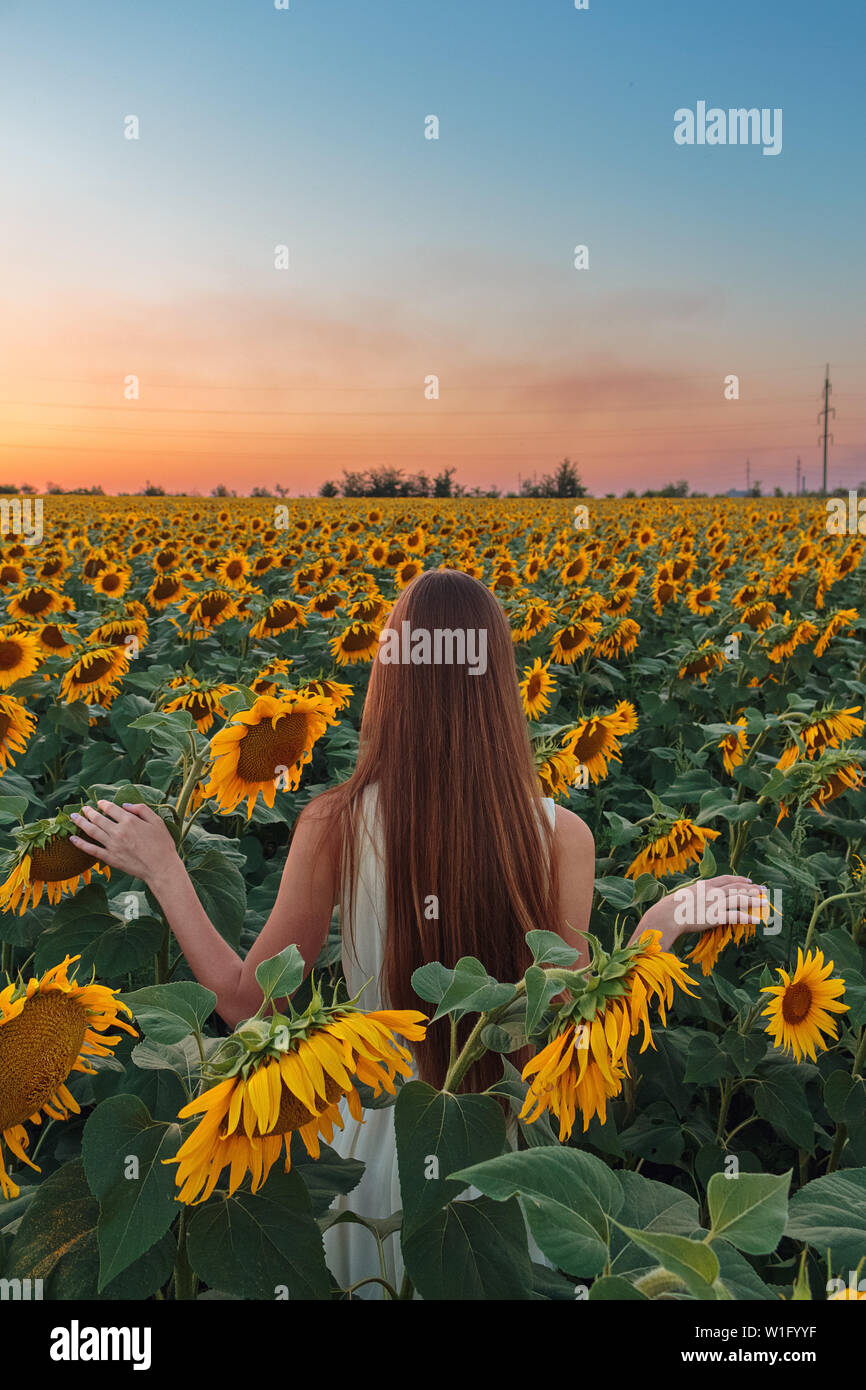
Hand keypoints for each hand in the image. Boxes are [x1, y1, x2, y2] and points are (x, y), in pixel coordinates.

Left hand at [69, 801, 178, 885]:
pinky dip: (81, 844)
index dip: (104, 804)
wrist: (161, 867)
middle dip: (89, 812)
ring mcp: (112, 845)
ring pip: (92, 831)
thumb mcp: (157, 821)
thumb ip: (142, 810)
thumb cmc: (162, 844)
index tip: (99, 803)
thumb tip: (125, 805)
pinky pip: (91, 850)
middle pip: (98, 819)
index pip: (111, 809)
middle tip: (83, 808)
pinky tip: (72, 839)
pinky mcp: (110, 858)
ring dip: (81, 823)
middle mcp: (118, 831)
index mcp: (129, 821)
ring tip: (74, 818)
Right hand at [636, 875, 770, 951]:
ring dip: (754, 901)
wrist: (668, 914)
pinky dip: (747, 917)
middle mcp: (713, 892)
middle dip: (752, 888)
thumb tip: (698, 892)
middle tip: (763, 889)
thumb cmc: (672, 906)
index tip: (749, 880)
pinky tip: (757, 920)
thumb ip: (696, 892)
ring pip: (740, 899)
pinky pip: (736, 916)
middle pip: (737, 887)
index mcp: (705, 885)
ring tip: (764, 902)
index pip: (727, 879)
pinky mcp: (716, 916)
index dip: (739, 879)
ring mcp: (715, 903)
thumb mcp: (685, 894)